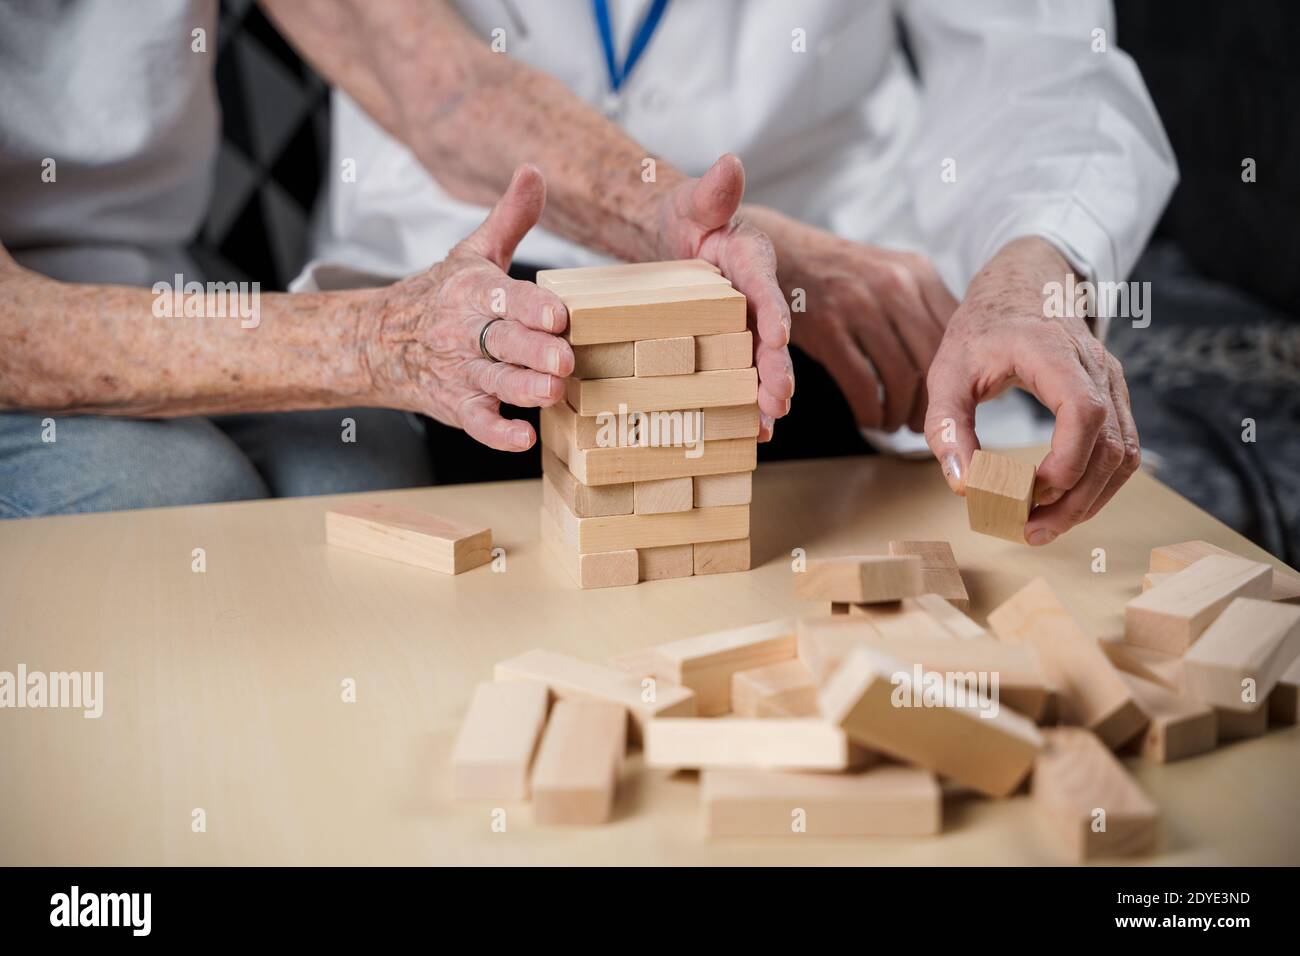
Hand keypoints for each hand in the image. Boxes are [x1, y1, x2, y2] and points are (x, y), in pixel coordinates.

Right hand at [362, 165, 572, 450]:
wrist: (380, 341)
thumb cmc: (442, 295)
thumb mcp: (473, 251)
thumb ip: (510, 217)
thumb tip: (535, 171)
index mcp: (475, 292)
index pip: (506, 297)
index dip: (533, 307)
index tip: (558, 316)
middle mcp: (468, 333)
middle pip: (504, 343)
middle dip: (535, 351)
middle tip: (564, 359)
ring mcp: (463, 372)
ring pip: (496, 383)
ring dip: (524, 390)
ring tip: (553, 394)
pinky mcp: (459, 405)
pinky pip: (478, 423)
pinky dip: (499, 434)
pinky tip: (524, 438)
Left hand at [646, 155, 795, 440]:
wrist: (675, 242)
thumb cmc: (687, 218)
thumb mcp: (694, 202)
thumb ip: (712, 191)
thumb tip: (730, 163)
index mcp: (753, 261)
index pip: (766, 286)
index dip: (773, 312)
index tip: (777, 337)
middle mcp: (758, 298)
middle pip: (770, 337)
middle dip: (776, 370)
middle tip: (779, 400)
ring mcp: (746, 327)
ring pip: (761, 365)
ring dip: (766, 396)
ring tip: (766, 425)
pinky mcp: (732, 348)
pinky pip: (743, 378)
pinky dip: (747, 404)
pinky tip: (750, 433)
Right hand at [743, 207, 957, 433]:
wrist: (783, 254)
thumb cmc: (841, 275)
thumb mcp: (891, 272)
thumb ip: (922, 306)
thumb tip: (954, 360)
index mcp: (918, 273)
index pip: (953, 337)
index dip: (952, 378)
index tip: (945, 401)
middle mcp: (895, 286)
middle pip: (931, 362)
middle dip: (929, 404)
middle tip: (920, 424)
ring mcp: (860, 305)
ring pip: (899, 378)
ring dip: (898, 413)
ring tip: (892, 424)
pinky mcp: (827, 327)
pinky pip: (862, 385)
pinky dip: (869, 411)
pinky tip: (868, 418)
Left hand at [924, 237, 1140, 544]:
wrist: (1020, 287)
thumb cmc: (981, 330)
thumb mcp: (946, 372)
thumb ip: (948, 426)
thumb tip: (964, 486)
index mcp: (1052, 351)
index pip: (1084, 412)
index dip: (1065, 462)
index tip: (1026, 495)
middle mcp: (1095, 365)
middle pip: (1110, 445)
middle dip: (1073, 500)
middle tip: (1028, 531)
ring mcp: (1112, 382)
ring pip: (1124, 455)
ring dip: (1088, 501)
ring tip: (1041, 527)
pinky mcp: (1114, 398)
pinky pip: (1122, 451)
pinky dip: (1098, 485)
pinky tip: (1062, 504)